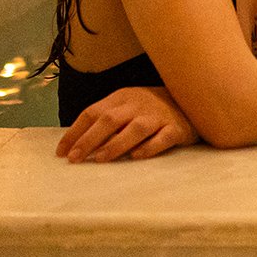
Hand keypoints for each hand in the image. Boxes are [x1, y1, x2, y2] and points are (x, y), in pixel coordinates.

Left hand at [56, 85, 199, 162]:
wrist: (194, 97)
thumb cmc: (152, 108)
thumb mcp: (128, 106)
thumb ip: (107, 120)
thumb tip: (78, 145)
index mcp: (122, 97)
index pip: (92, 112)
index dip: (75, 132)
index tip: (61, 152)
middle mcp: (138, 104)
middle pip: (109, 120)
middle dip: (89, 140)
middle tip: (75, 158)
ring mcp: (158, 115)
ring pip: (135, 129)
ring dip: (115, 144)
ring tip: (100, 159)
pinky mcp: (177, 128)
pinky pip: (163, 138)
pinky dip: (149, 147)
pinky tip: (136, 157)